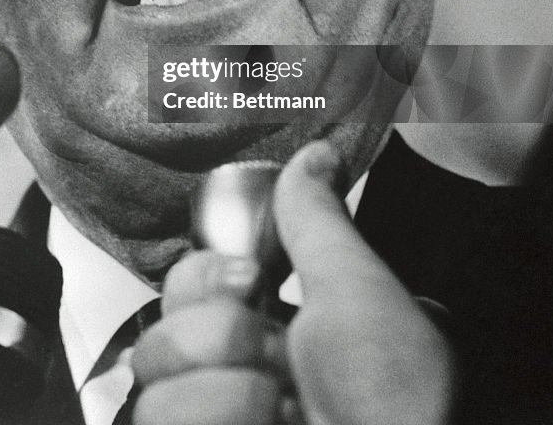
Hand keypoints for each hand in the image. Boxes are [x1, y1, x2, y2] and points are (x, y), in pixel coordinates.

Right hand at [132, 141, 453, 424]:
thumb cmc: (403, 400)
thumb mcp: (359, 290)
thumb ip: (318, 218)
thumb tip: (316, 154)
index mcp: (269, 328)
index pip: (187, 281)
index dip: (207, 274)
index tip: (249, 277)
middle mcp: (236, 376)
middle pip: (159, 323)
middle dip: (220, 336)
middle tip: (278, 357)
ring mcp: (215, 415)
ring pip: (149, 377)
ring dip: (225, 391)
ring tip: (283, 409)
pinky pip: (154, 417)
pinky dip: (216, 418)